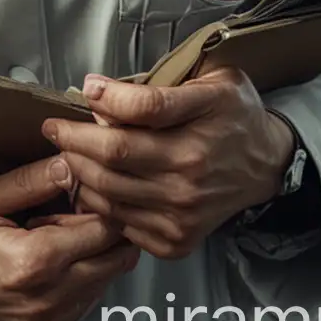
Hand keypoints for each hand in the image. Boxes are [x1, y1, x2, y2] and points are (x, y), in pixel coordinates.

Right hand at [0, 155, 140, 320]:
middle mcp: (46, 302)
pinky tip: (51, 254)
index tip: (88, 182)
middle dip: (104, 226)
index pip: (104, 230)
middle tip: (72, 204)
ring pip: (106, 279)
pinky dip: (81, 273)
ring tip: (54, 230)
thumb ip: (32, 181)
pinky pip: (88, 299)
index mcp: (33, 264)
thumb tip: (71, 162)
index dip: (101, 201)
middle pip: (115, 259)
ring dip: (93, 250)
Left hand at [41, 71, 293, 259]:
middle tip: (55, 128)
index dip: (106, 98)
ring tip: (67, 153)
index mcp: (202, 123)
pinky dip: (97, 202)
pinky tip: (91, 184)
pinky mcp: (175, 240)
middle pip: (114, 154)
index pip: (142, 109)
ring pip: (109, 191)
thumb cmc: (233, 115)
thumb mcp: (212, 79)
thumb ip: (158, 87)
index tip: (86, 89)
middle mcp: (191, 171)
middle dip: (73, 138)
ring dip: (78, 170)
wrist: (265, 164)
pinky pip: (119, 221)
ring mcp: (182, 211)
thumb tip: (98, 90)